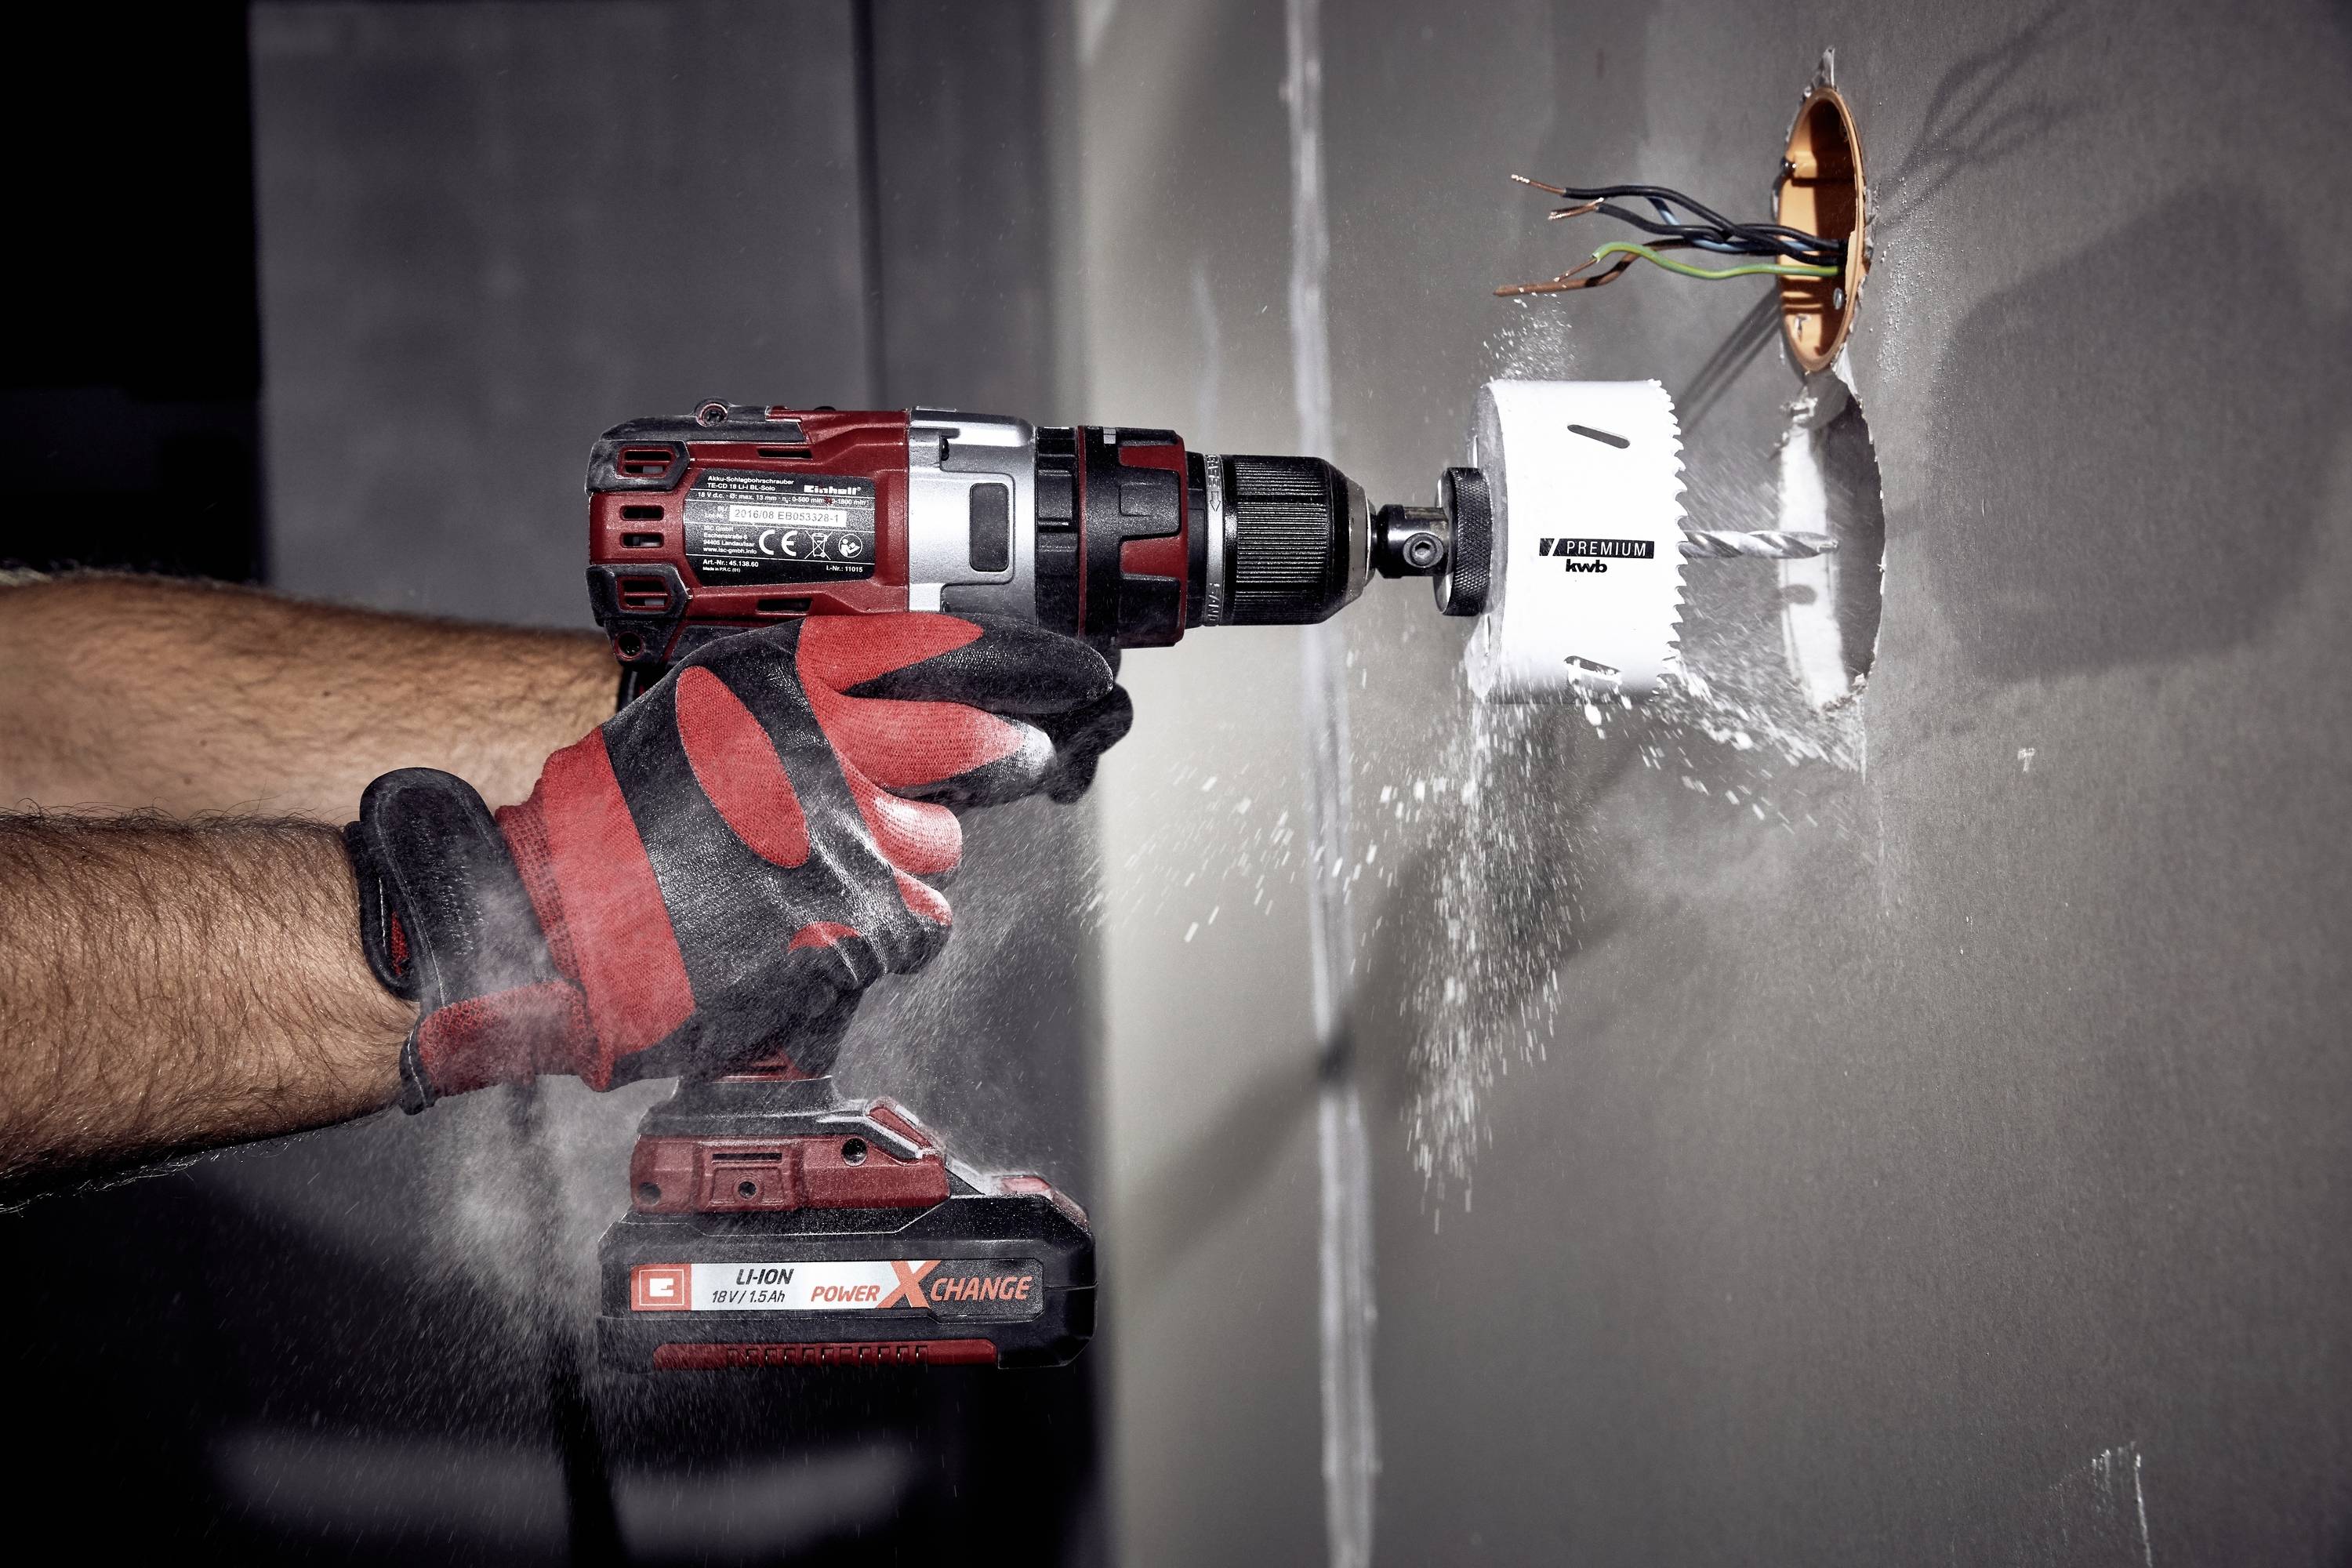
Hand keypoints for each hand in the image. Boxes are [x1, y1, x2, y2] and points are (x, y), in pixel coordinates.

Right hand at [344, 613, 1124, 1104]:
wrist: (539, 929)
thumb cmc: (601, 834)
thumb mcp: (695, 721)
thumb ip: (792, 707)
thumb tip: (890, 707)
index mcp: (777, 680)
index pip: (929, 647)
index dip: (1006, 661)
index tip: (1051, 671)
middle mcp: (820, 746)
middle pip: (970, 741)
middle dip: (999, 755)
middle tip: (1020, 758)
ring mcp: (841, 840)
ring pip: (940, 847)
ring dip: (905, 862)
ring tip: (825, 876)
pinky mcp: (850, 927)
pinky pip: (917, 926)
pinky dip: (881, 936)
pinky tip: (815, 934)